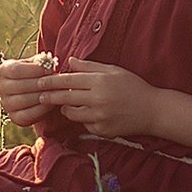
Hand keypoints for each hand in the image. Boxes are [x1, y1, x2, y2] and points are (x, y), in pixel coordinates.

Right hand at [0, 53, 57, 127]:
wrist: (37, 94)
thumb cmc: (37, 75)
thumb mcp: (37, 65)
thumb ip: (42, 62)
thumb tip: (49, 62)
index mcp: (4, 70)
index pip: (16, 69)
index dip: (34, 70)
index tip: (50, 69)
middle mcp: (1, 87)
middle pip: (21, 85)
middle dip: (41, 84)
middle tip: (57, 82)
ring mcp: (6, 104)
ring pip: (25, 100)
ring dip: (43, 96)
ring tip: (57, 92)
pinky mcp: (14, 118)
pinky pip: (28, 115)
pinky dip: (41, 109)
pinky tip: (52, 103)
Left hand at [36, 58, 160, 136]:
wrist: (152, 111)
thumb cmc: (133, 87)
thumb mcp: (113, 70)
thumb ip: (90, 66)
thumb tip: (69, 61)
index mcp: (100, 81)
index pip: (68, 81)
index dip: (51, 82)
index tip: (39, 82)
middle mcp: (98, 99)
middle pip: (65, 98)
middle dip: (50, 97)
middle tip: (39, 95)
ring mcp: (99, 116)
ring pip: (72, 114)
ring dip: (66, 109)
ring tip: (66, 105)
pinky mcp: (102, 130)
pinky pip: (85, 124)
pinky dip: (84, 119)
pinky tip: (91, 114)